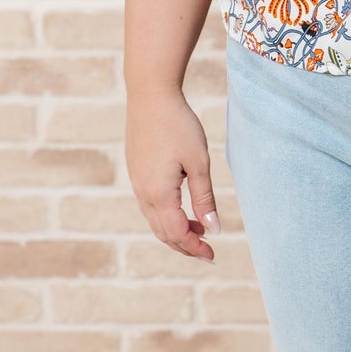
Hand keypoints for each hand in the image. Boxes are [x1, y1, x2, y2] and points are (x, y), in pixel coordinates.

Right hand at [126, 89, 221, 261]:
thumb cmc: (178, 126)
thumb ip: (204, 199)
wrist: (150, 96)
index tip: (213, 255)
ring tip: (201, 231)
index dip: (195, 247)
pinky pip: (150, 206)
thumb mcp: (199, 163)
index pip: (176, 233)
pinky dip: (167, 216)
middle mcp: (143, 193)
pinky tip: (183, 210)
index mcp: (159, 193)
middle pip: (163, 233)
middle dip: (185, 246)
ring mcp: (137, 183)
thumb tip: (213, 229)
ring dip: (176, 231)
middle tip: (208, 252)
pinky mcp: (137, 173)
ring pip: (155, 221)